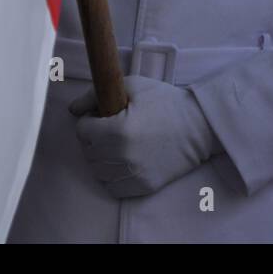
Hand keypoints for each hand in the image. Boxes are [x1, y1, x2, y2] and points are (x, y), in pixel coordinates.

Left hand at [71, 75, 220, 197]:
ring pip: (97, 170)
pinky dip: (113, 175)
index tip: (103, 115)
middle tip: (112, 127)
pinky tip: (125, 160)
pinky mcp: (143, 187)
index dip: (90, 120)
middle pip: (88, 151)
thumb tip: (73, 109)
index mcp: (118, 130)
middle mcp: (123, 156)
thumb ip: (96, 94)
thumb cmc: (167, 102)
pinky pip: (112, 186)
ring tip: (119, 144)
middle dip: (95, 137)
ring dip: (102, 157)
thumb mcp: (134, 86)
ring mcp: (133, 174)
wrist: (199, 126)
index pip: (82, 130)